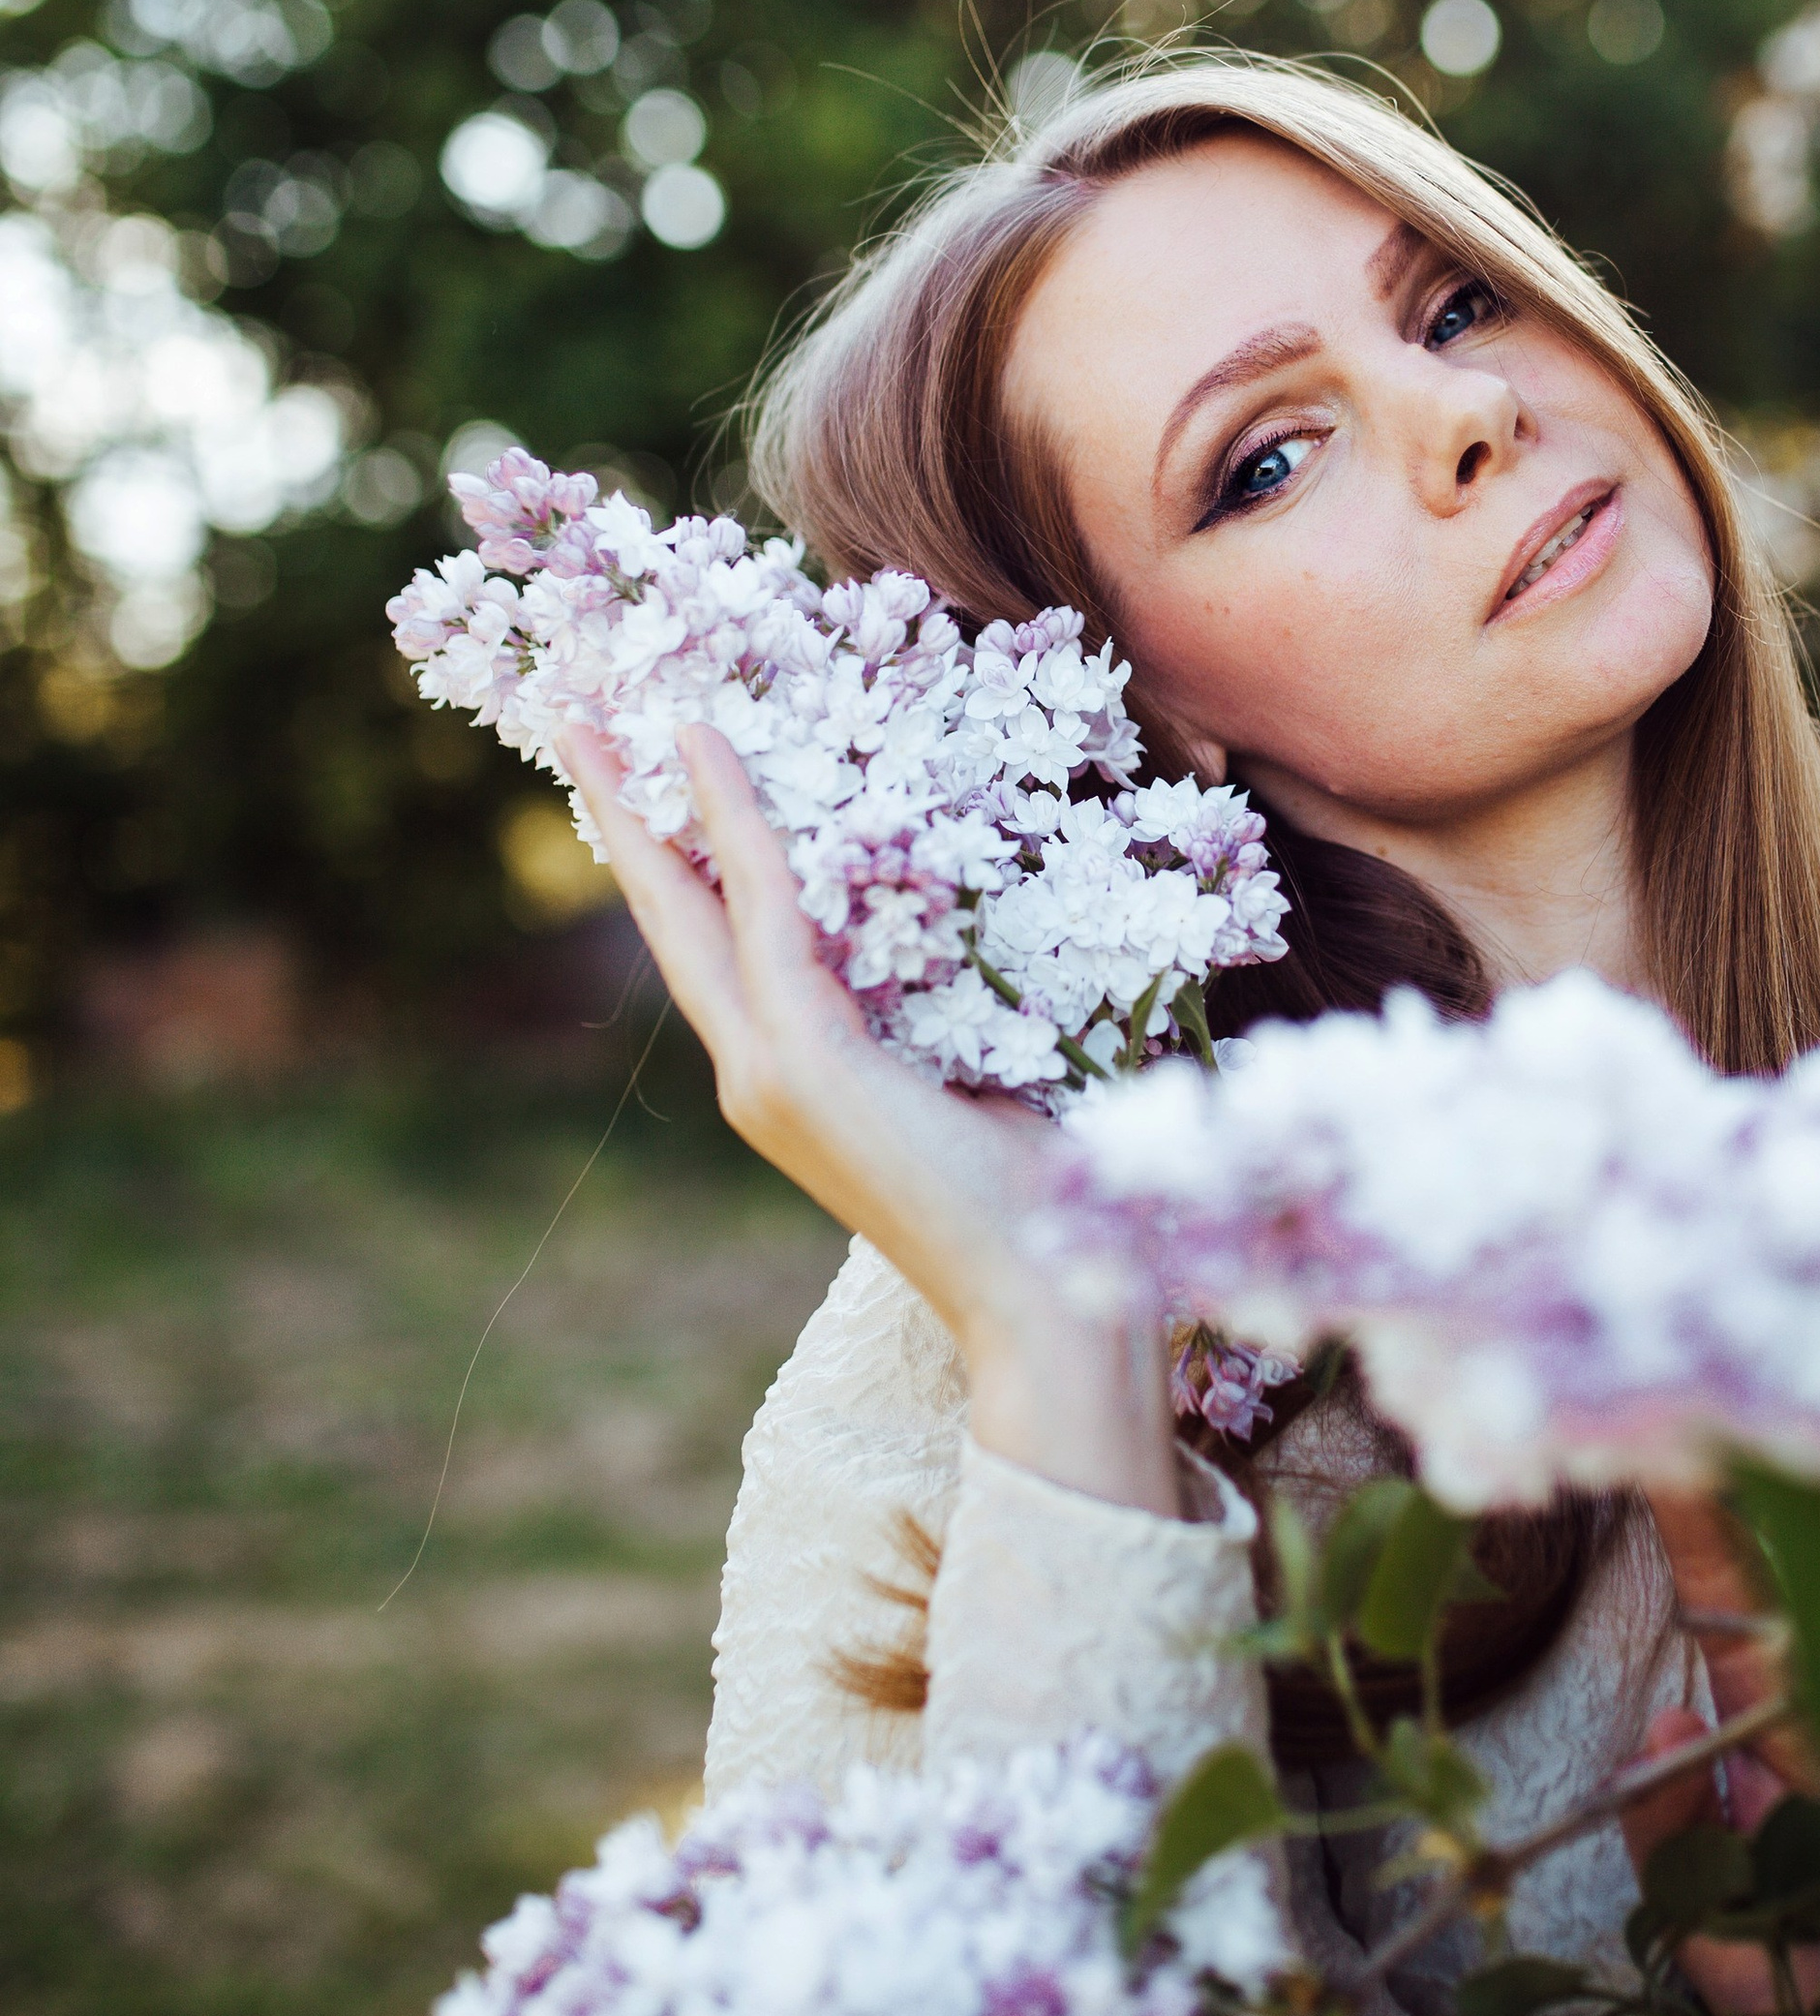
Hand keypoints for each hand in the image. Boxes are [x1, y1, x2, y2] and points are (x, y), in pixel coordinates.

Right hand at [562, 720, 1180, 1516]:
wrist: (1046, 1298)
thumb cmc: (1040, 1202)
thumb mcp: (977, 1074)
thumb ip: (945, 1006)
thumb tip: (978, 928)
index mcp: (794, 1079)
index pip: (715, 946)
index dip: (674, 859)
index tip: (650, 774)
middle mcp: (759, 1073)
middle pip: (670, 918)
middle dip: (623, 818)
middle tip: (578, 721)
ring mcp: (767, 1072)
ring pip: (693, 905)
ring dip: (653, 802)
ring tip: (608, 717)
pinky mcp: (802, 1061)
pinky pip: (766, 909)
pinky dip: (736, 823)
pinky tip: (708, 749)